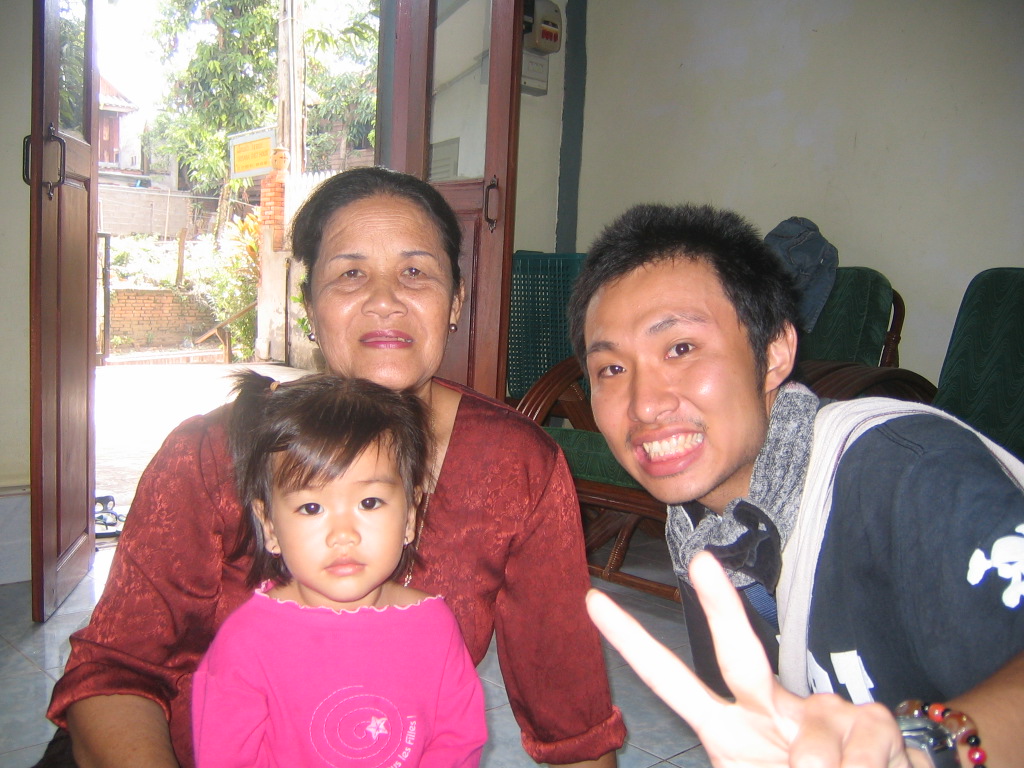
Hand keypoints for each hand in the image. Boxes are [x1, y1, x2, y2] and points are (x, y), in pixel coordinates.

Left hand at [586, 552, 922, 767]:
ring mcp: (823, 710)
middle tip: (701, 563)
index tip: (591, 600)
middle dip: (720, 607)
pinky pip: (868, 753)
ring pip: (815, 748)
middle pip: (738, 653)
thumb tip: (798, 763)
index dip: (631, 644)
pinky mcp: (873, 721)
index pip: (672, 681)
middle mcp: (769, 707)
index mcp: (731, 728)